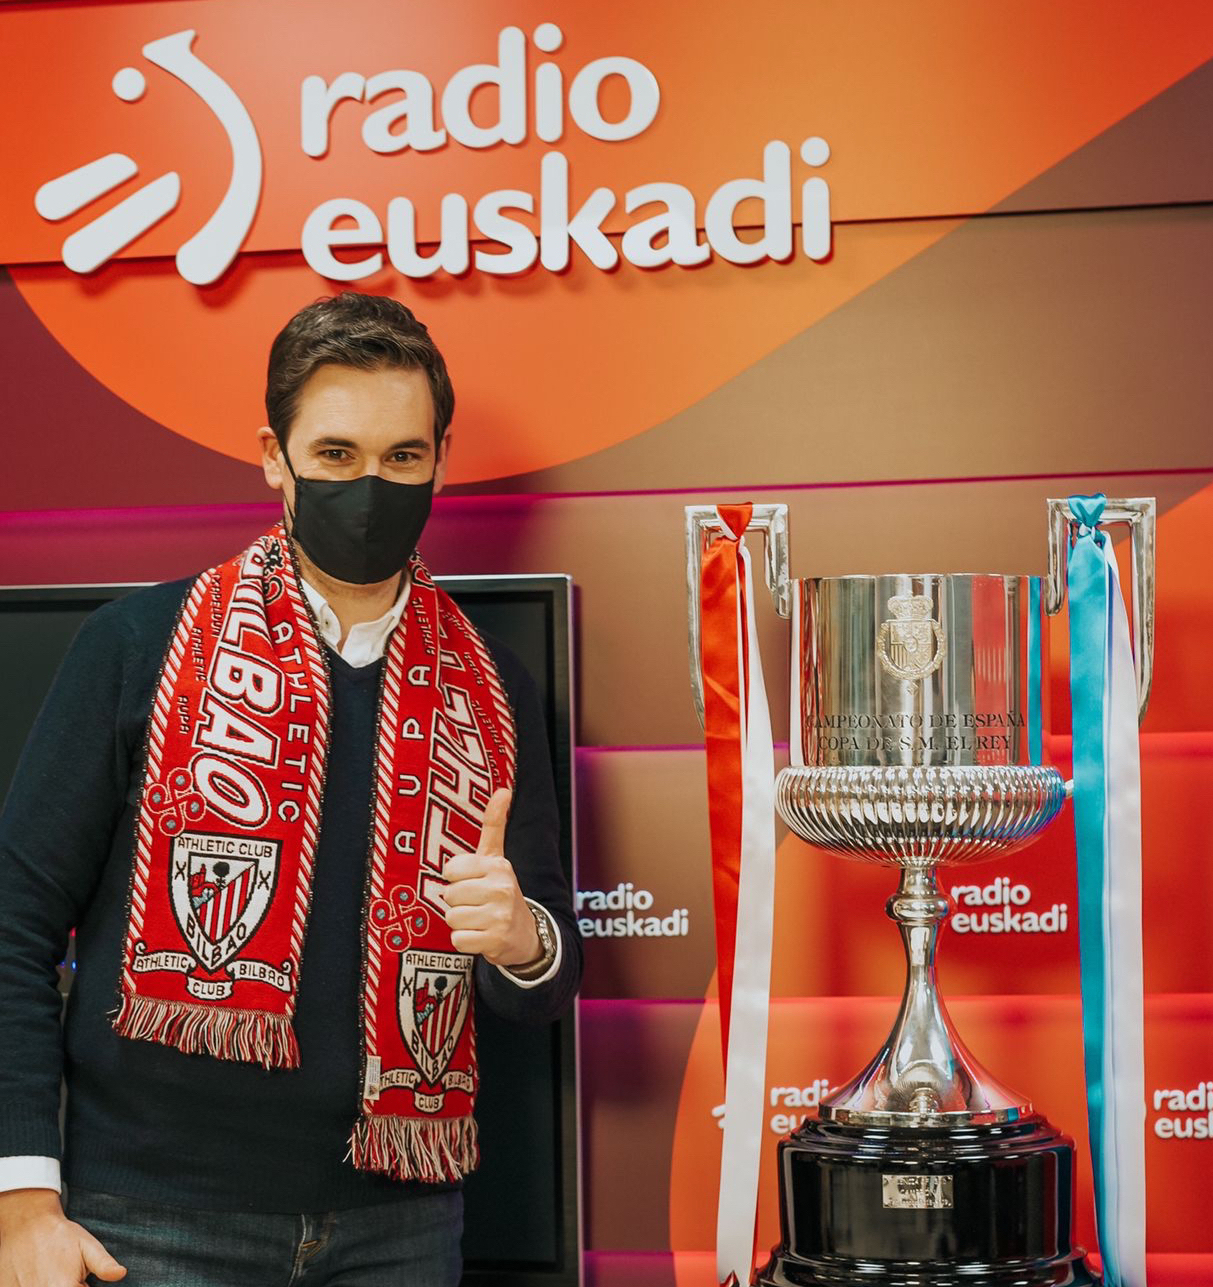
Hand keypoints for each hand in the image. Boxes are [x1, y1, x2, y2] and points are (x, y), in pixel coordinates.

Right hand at [0, 1188, 125, 1285]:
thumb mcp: (87, 1245)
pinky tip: (36, 1275)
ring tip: (51, 1272)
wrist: (26, 1224)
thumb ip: (104, 1264)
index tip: (80, 1279)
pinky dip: (33, 1285)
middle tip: (65, 1273)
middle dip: (69, 1286)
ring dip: (51, 1284)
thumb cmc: (59, 1235)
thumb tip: (121, 1274)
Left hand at [442, 789, 541, 967]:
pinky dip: (465, 942)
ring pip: (452, 917)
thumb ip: (494, 825)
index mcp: (498, 865)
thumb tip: (503, 789)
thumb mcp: (497, 858)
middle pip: (449, 895)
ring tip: (479, 920)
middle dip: (458, 902)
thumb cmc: (501, 893)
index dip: (456, 879)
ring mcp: (500, 916)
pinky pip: (457, 940)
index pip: (451, 869)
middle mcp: (501, 888)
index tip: (471, 882)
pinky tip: (481, 936)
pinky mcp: (495, 941)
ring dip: (461, 923)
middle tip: (476, 905)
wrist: (526, 935)